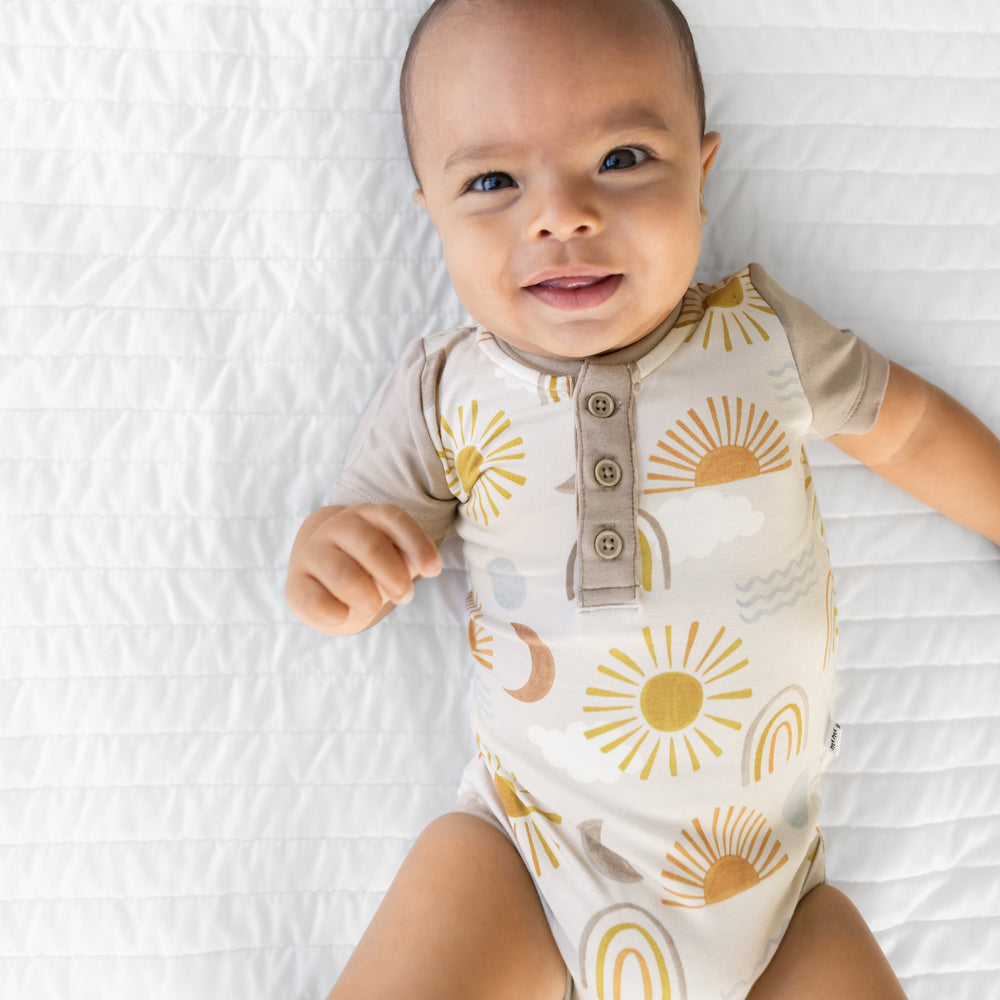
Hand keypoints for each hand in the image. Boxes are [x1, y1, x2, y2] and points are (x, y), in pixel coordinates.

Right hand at [286, 504, 442, 635]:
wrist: (321, 575)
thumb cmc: (368, 566)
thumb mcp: (395, 557)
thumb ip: (411, 558)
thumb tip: (425, 564)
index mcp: (367, 515)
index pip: (395, 520)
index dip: (418, 544)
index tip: (434, 570)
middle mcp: (338, 527)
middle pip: (372, 546)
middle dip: (395, 577)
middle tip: (405, 596)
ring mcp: (313, 553)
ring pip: (346, 577)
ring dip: (368, 599)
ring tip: (373, 605)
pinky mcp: (296, 583)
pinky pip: (317, 602)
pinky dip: (337, 615)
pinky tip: (344, 615)